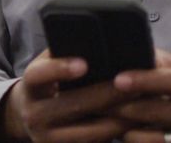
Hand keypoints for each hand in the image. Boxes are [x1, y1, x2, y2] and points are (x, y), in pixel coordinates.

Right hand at [0, 50, 135, 142]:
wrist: (31, 116)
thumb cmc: (50, 82)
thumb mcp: (49, 64)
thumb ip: (65, 51)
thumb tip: (97, 38)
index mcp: (30, 85)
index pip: (39, 75)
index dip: (59, 69)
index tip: (84, 64)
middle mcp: (34, 114)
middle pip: (72, 105)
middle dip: (106, 94)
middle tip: (133, 83)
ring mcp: (47, 138)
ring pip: (88, 131)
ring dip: (117, 118)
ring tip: (140, 103)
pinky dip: (114, 134)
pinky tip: (132, 122)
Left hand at [113, 49, 170, 142]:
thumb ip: (161, 60)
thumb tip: (133, 50)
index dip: (144, 80)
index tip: (118, 79)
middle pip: (159, 111)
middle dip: (125, 106)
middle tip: (98, 101)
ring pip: (153, 138)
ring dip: (125, 128)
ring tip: (105, 118)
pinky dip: (134, 141)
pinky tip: (121, 133)